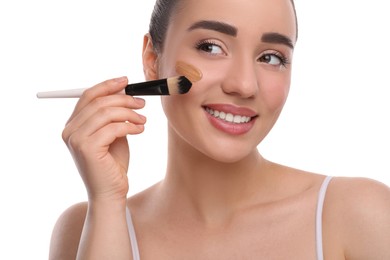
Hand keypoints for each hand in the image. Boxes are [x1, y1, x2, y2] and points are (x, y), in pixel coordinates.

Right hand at [62, 77, 145, 201]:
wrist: (111, 192)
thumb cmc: (113, 164)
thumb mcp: (112, 134)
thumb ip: (112, 115)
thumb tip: (123, 91)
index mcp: (73, 125)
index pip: (88, 96)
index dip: (107, 85)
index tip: (126, 81)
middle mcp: (70, 130)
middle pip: (98, 102)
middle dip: (124, 99)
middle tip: (142, 104)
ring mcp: (76, 139)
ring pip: (107, 112)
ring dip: (130, 113)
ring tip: (143, 121)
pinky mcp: (87, 148)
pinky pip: (114, 127)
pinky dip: (130, 126)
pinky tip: (140, 130)